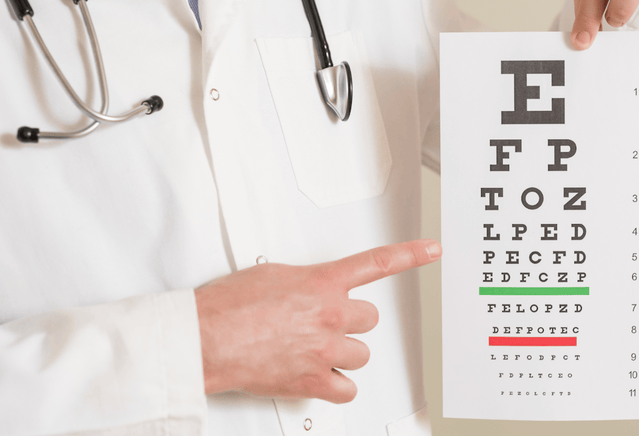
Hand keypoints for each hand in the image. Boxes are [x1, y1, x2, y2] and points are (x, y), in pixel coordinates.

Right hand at [194, 239, 441, 402]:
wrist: (207, 337)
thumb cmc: (229, 305)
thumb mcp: (272, 275)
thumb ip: (304, 281)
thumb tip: (309, 289)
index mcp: (322, 282)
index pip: (377, 263)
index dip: (410, 255)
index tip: (431, 250)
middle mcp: (330, 314)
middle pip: (369, 319)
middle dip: (350, 322)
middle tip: (324, 324)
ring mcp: (324, 349)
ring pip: (361, 354)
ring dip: (343, 353)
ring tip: (313, 349)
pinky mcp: (313, 380)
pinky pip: (347, 389)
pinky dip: (336, 385)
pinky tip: (320, 376)